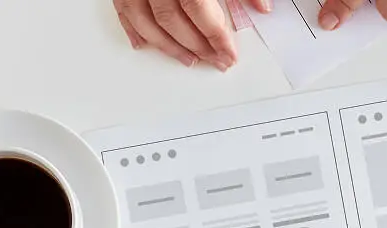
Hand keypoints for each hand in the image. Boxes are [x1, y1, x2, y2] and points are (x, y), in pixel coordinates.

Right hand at [113, 0, 270, 69]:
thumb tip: (262, 6)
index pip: (202, 12)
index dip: (218, 38)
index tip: (229, 55)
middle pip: (173, 21)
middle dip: (196, 46)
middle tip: (214, 61)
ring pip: (146, 21)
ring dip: (168, 46)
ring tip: (188, 59)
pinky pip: (123, 10)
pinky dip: (135, 29)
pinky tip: (145, 44)